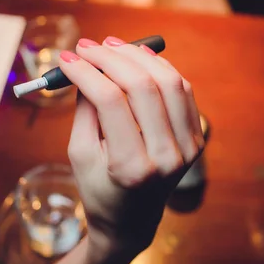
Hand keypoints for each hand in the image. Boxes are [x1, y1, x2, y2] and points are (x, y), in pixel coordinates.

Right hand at [59, 36, 204, 263]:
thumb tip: (86, 64)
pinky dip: (161, 68)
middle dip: (111, 58)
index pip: (111, 102)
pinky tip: (139, 58)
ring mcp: (188, 147)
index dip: (87, 73)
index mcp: (132, 168)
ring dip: (138, 57)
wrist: (132, 218)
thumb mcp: (81, 153)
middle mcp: (167, 157)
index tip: (68, 57)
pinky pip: (182, 90)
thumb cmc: (99, 187)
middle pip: (143, 87)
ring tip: (112, 45)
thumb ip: (85, 109)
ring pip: (168, 82)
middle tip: (88, 46)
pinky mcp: (196, 138)